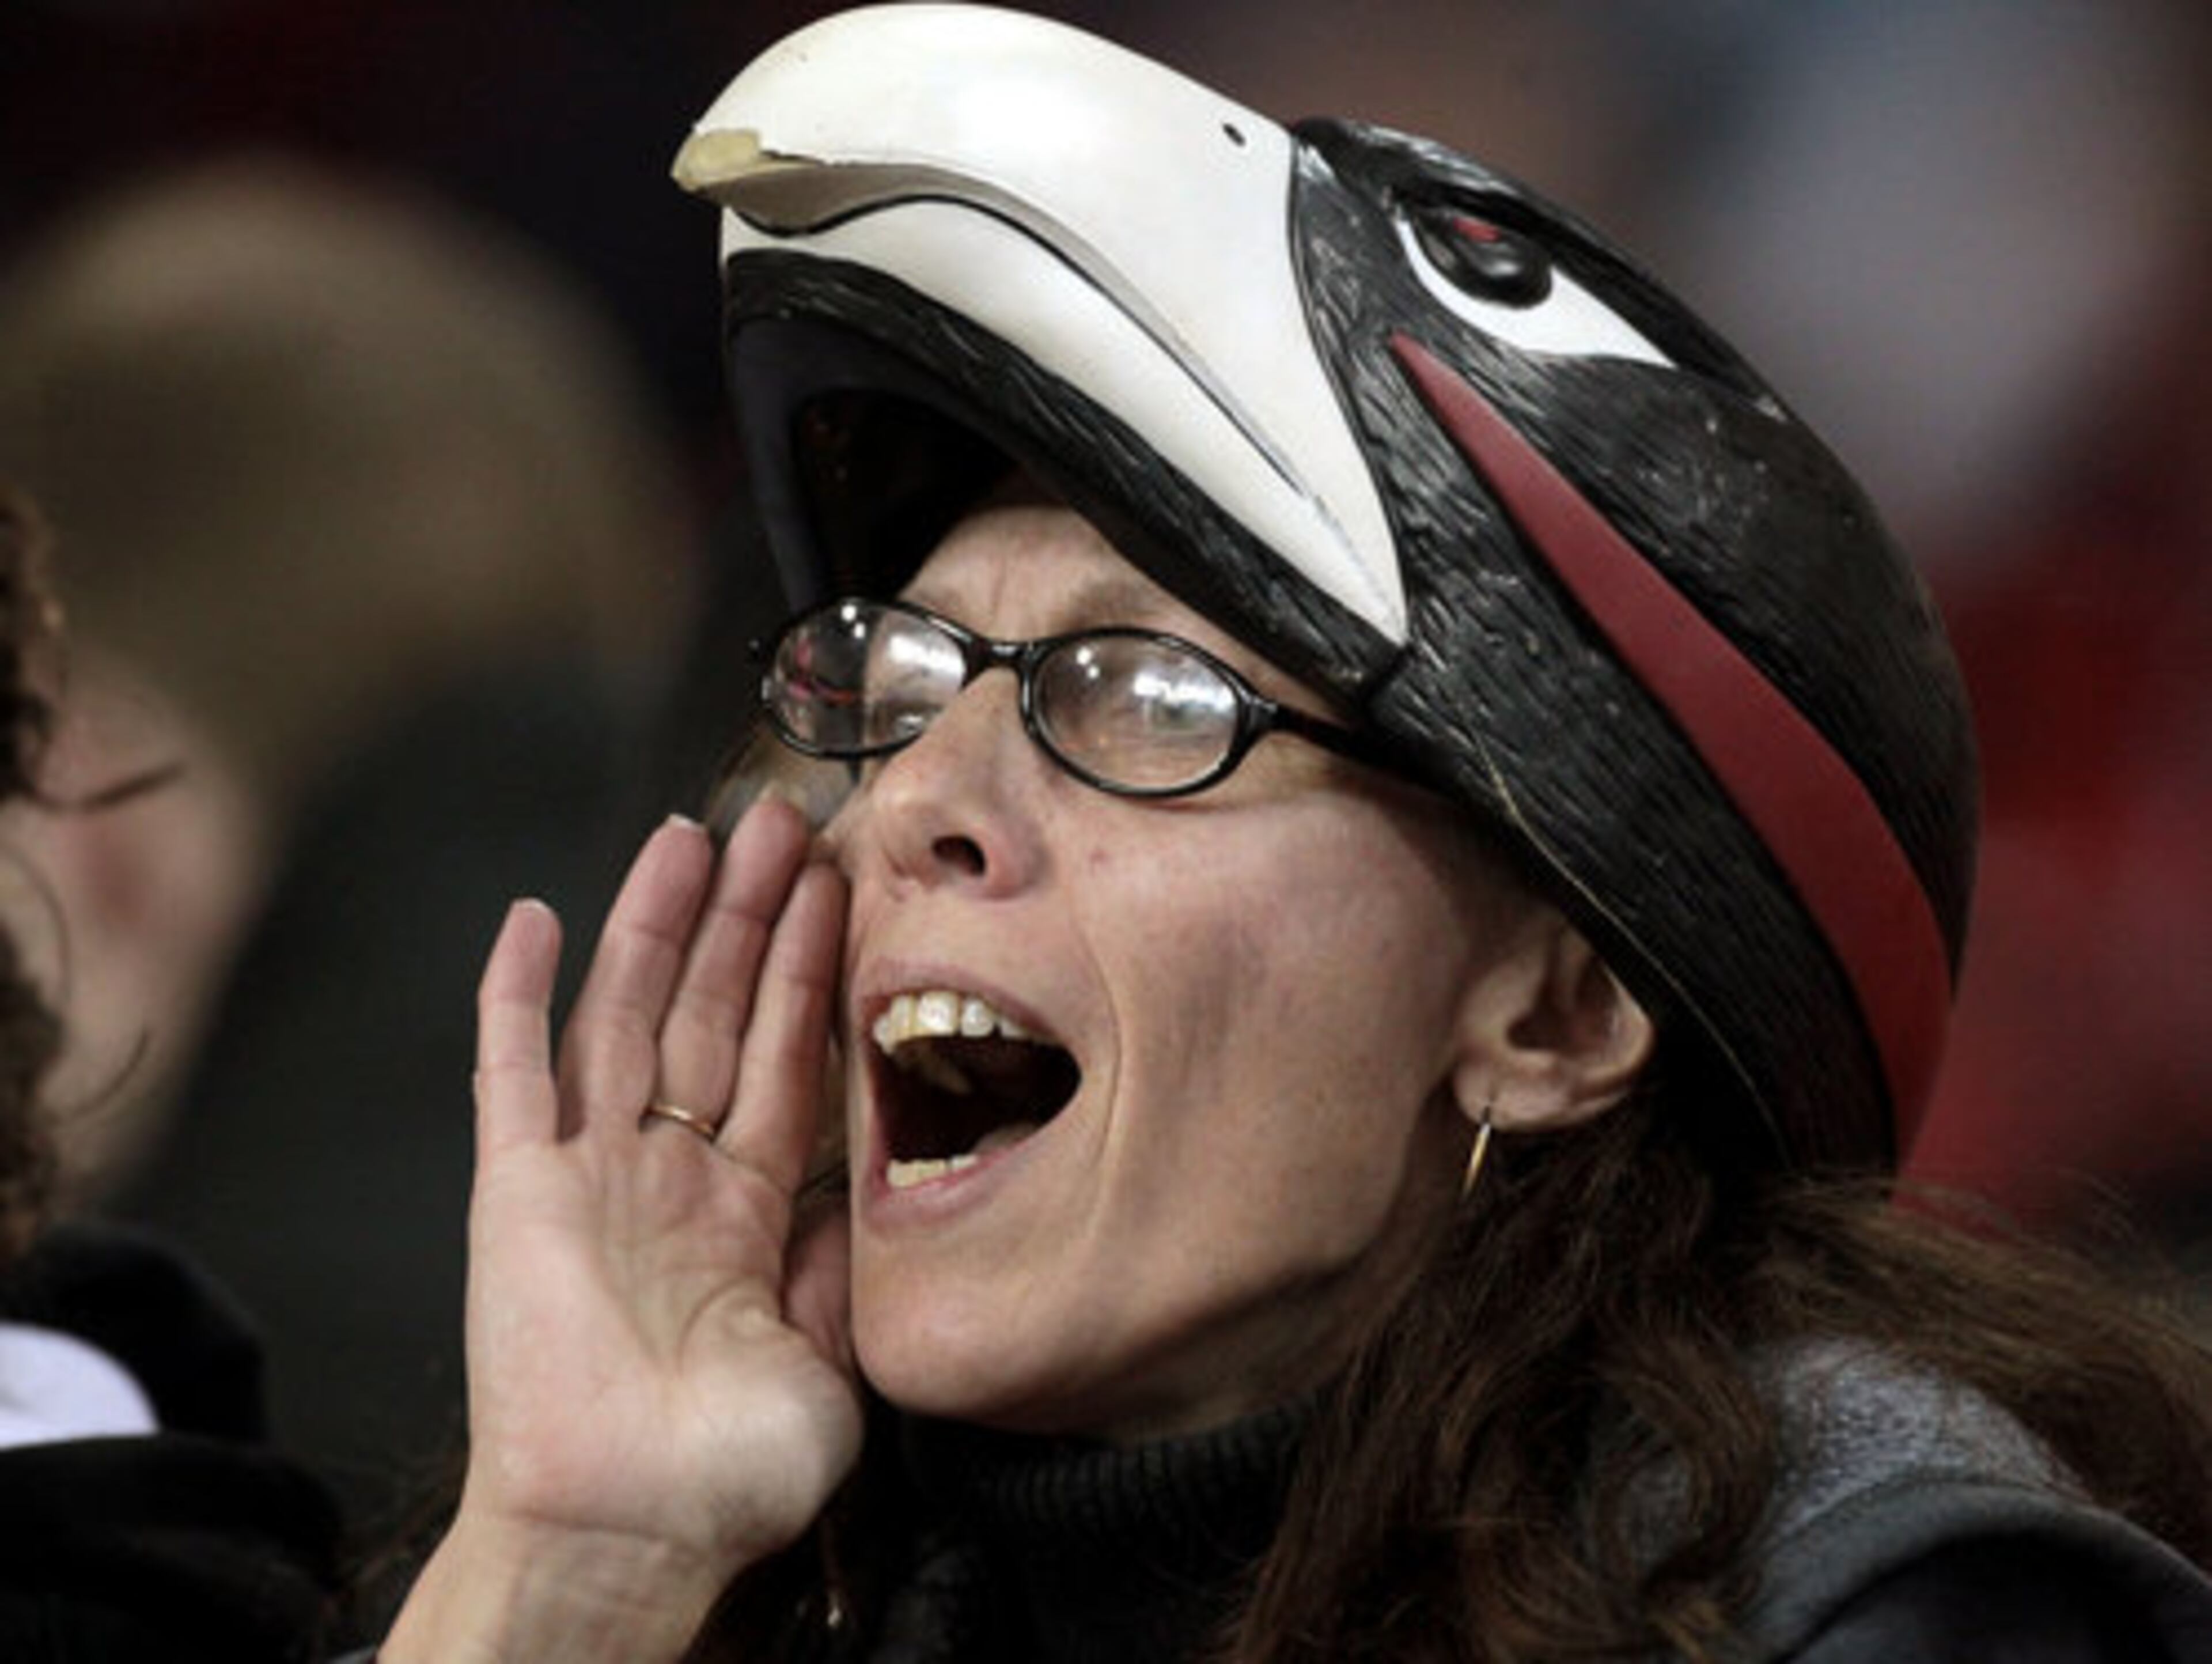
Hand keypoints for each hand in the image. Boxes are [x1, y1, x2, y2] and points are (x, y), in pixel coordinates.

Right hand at [387, 802, 860, 1661]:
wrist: (628, 1535)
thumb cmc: (726, 1478)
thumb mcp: (834, 1358)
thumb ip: (843, 1262)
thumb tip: (875, 1189)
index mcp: (743, 1213)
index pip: (786, 1057)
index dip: (811, 971)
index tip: (836, 889)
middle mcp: (667, 1177)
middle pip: (712, 1012)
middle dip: (749, 917)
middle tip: (780, 822)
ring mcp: (588, 1176)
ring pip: (625, 1014)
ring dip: (658, 923)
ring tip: (693, 833)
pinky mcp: (514, 1191)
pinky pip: (511, 1074)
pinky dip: (515, 996)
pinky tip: (531, 918)